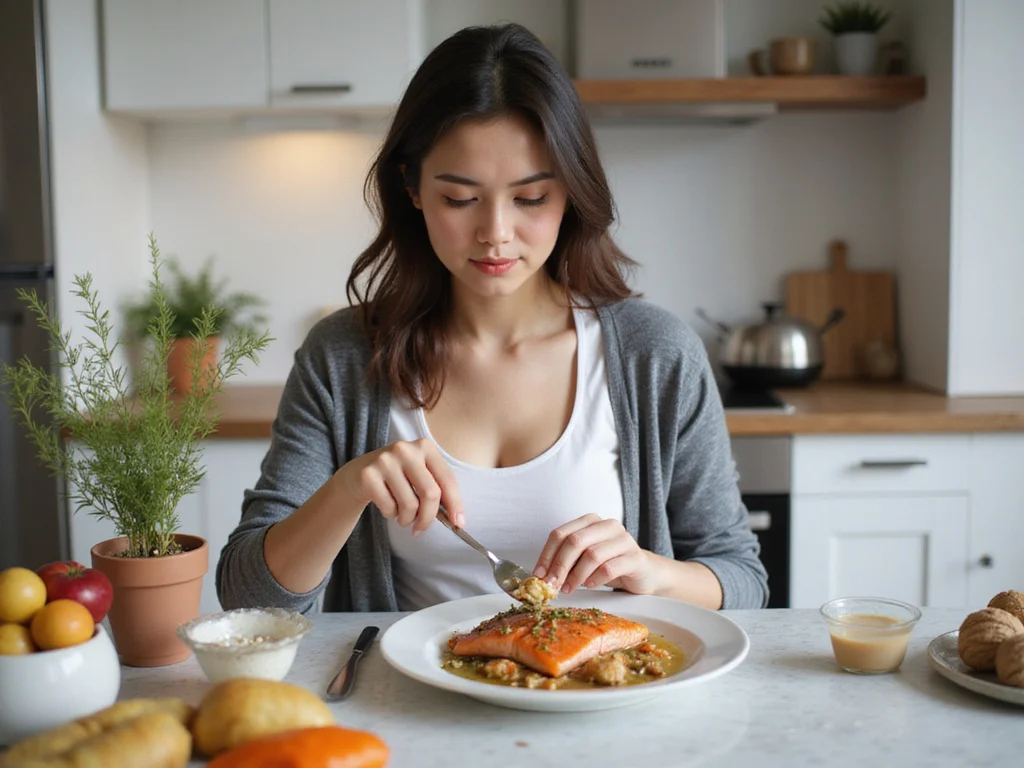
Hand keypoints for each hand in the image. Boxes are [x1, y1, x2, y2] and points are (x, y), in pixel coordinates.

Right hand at [336, 438, 463, 534]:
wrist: (358, 474)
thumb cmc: (397, 478)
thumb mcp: (419, 475)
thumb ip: (437, 491)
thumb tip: (456, 520)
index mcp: (425, 447)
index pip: (447, 480)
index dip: (455, 504)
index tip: (458, 524)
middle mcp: (405, 449)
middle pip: (430, 494)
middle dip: (428, 518)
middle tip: (421, 529)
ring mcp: (385, 460)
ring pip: (409, 504)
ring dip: (407, 519)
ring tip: (402, 515)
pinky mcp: (368, 475)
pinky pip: (389, 508)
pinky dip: (390, 514)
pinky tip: (386, 506)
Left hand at [532, 514, 660, 595]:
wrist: (644, 573)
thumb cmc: (610, 564)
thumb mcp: (584, 559)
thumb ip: (566, 561)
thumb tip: (542, 576)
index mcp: (590, 521)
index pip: (561, 533)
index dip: (546, 554)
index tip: (539, 574)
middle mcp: (607, 525)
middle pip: (575, 541)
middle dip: (559, 565)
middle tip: (552, 584)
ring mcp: (623, 540)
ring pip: (592, 555)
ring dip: (576, 576)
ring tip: (569, 588)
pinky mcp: (635, 557)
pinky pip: (610, 568)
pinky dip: (595, 580)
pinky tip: (590, 586)